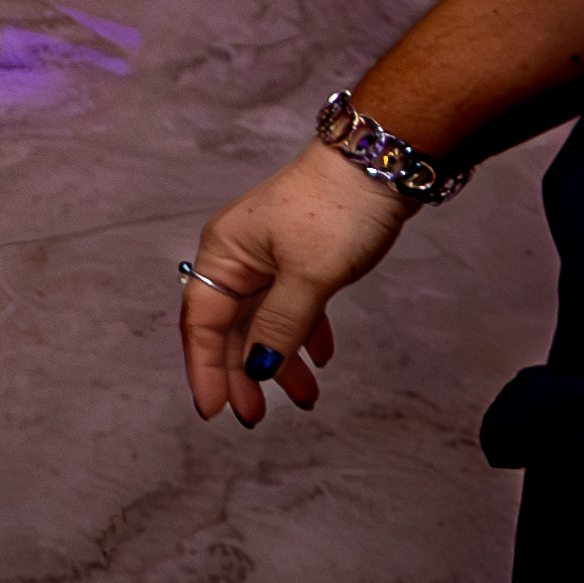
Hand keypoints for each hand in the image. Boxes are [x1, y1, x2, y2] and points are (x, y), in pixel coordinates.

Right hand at [176, 147, 413, 426]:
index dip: (206, 369)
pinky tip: (322, 358)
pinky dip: (303, 334)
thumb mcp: (309, 275)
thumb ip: (280, 326)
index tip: (215, 411)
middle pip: (231, 328)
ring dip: (280, 360)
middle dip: (244, 374)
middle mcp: (239, 259)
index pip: (204, 324)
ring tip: (304, 398)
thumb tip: (257, 370)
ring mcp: (270, 258)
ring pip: (265, 321)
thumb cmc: (335, 210)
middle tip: (257, 417)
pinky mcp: (301, 257)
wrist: (380, 165)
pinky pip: (292, 307)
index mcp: (224, 256)